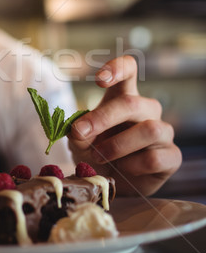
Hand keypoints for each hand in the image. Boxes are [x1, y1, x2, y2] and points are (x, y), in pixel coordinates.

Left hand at [68, 55, 181, 195]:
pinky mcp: (172, 156)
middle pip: (133, 103)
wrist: (111, 183)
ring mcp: (163, 132)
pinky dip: (133, 166)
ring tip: (100, 157)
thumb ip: (79, 132)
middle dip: (104, 118)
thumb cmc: (96, 153)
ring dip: (119, 145)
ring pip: (150, 129)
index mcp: (124, 96)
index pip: (129, 69)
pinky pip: (155, 158)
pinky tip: (124, 169)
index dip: (118, 69)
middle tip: (81, 132)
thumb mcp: (81, 140)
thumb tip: (79, 130)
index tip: (99, 80)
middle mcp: (147, 111)